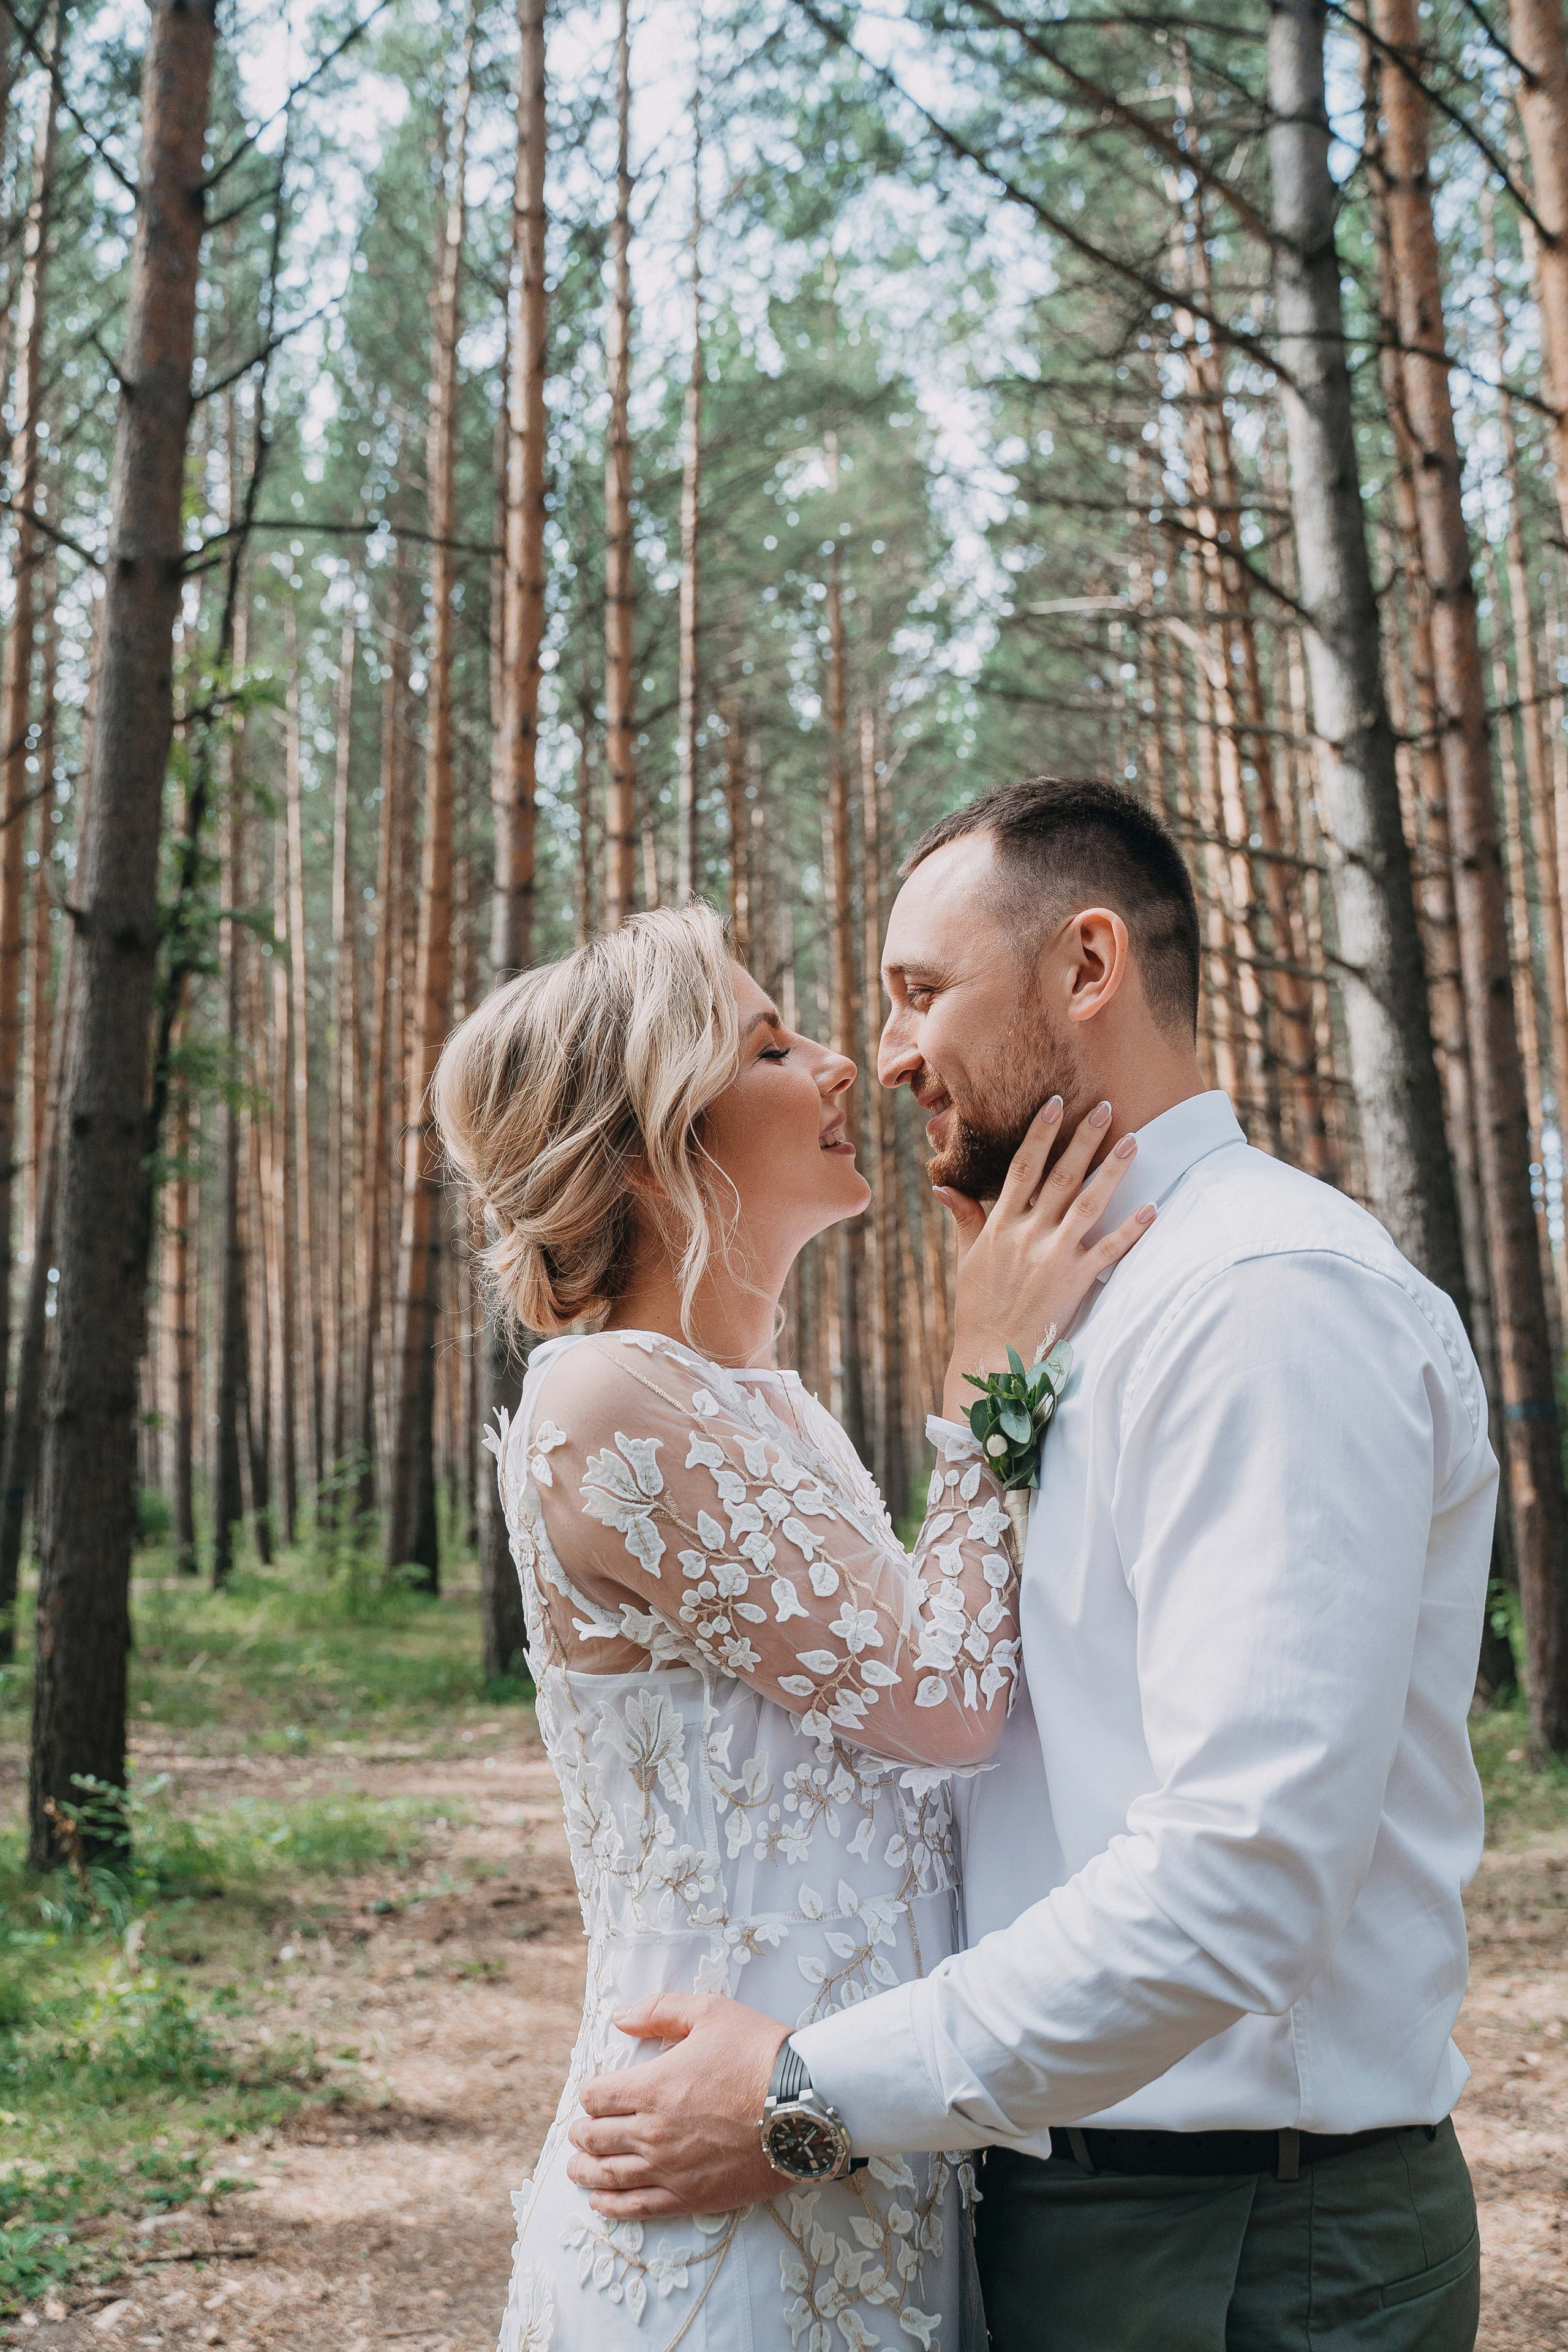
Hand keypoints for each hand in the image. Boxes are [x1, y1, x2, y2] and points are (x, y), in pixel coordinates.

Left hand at [565, 1992, 790, 2218]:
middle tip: (578, 2133)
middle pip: (597, 2138)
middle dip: (582, 2134)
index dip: (590, 2095)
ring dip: (586, 2172)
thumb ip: (660, 2011)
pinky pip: (639, 2208)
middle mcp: (653, 2132)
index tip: (595, 2096)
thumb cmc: (758, 2053)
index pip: (597, 2097)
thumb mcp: (710, 2012)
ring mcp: (670, 2169)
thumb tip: (620, 2017)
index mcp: (652, 2086)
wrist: (804, 2105)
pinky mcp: (691, 2197)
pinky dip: (612, 2207)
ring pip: (610, 2176)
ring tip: (577, 2169)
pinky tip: (600, 2203)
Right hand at [939, 1098, 1154, 1420]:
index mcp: (1000, 1224)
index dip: (1040, 1134)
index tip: (1056, 1104)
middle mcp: (1027, 1233)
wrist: (990, 1356)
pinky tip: (1152, 1208)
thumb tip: (943, 1186)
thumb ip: (964, 1218)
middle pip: (1060, 1176)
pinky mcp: (1075, 1281)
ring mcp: (1052, 1256)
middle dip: (1084, 1139)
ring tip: (1134, 1141)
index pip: (1022, 1168)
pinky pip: (1109, 1250)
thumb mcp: (966, 1259)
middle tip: (1107, 1107)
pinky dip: (1131, 1230)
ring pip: (1088, 1203)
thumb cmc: (979, 1307)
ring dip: (1112, 1170)